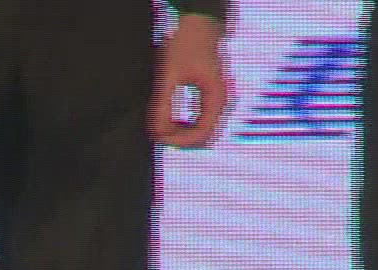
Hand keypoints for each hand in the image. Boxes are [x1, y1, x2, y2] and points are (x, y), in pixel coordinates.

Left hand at [153, 13, 230, 148]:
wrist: (197, 19)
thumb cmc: (185, 42)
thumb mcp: (168, 75)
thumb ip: (161, 106)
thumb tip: (156, 133)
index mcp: (215, 97)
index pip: (201, 134)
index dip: (178, 141)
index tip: (157, 138)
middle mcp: (221, 100)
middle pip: (204, 135)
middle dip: (179, 139)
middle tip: (157, 134)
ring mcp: (217, 97)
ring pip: (203, 128)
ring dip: (182, 133)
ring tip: (160, 128)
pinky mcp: (211, 93)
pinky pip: (202, 119)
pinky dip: (185, 124)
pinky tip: (170, 120)